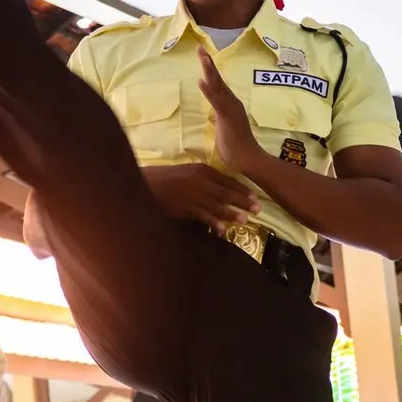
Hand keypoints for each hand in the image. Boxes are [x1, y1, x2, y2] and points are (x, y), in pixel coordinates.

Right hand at [143, 164, 261, 233]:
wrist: (144, 183)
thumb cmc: (165, 177)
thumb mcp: (187, 172)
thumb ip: (202, 179)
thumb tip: (218, 189)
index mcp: (202, 170)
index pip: (227, 180)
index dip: (242, 189)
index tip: (254, 196)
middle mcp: (201, 181)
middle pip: (226, 193)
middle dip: (243, 201)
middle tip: (258, 210)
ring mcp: (194, 195)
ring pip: (218, 205)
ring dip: (232, 213)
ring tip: (245, 220)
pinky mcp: (185, 207)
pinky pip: (203, 216)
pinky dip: (213, 223)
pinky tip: (222, 230)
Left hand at [198, 47, 263, 172]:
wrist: (248, 159)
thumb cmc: (236, 148)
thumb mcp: (225, 128)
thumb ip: (221, 117)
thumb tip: (215, 113)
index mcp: (230, 104)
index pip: (218, 84)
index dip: (210, 70)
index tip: (203, 56)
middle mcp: (232, 102)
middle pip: (218, 80)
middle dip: (208, 63)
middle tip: (200, 48)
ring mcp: (230, 108)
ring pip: (218, 86)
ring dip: (209, 71)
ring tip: (202, 57)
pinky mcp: (227, 116)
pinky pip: (216, 102)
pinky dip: (209, 91)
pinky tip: (201, 81)